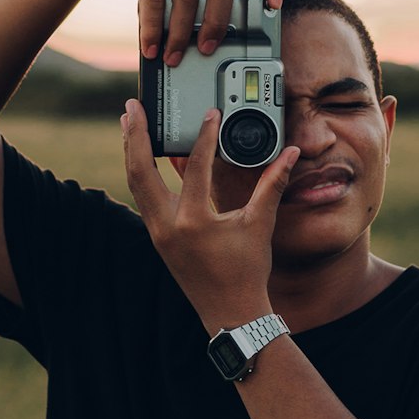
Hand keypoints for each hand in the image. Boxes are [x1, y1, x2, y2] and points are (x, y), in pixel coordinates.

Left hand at [121, 99, 299, 332]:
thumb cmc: (247, 271)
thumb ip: (272, 184)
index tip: (209, 114)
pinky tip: (144, 156)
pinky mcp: (158, 236)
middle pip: (140, 170)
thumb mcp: (260, 224)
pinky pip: (143, 197)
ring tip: (129, 123)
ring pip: (135, 183)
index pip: (195, 167)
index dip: (204, 136)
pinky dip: (142, 173)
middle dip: (135, 136)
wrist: (231, 312)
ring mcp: (158, 232)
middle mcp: (167, 226)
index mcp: (194, 222)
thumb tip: (289, 154)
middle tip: (133, 106)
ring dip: (132, 152)